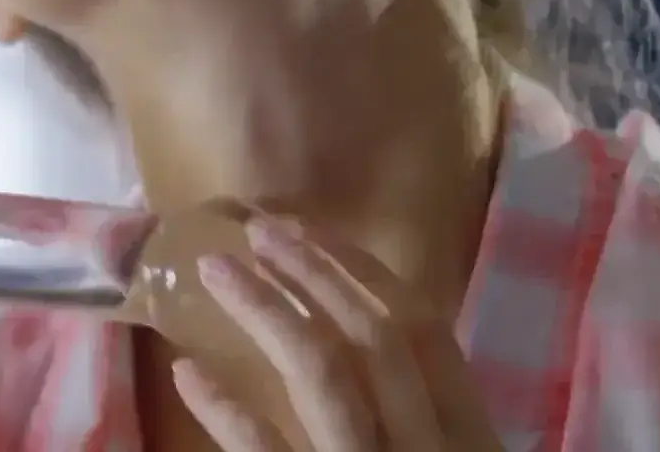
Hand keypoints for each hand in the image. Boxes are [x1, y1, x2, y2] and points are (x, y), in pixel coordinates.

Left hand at [174, 220, 502, 451]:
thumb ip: (418, 423)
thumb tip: (360, 352)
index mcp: (469, 441)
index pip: (426, 336)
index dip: (366, 274)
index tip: (314, 233)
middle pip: (377, 341)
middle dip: (317, 273)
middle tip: (257, 230)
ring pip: (326, 378)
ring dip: (269, 313)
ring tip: (217, 273)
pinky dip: (230, 412)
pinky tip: (190, 374)